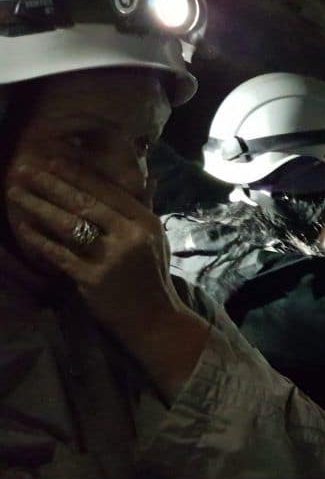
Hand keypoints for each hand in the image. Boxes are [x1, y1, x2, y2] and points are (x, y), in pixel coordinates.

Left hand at [5, 156, 207, 400]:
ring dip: (37, 205)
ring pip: (68, 224)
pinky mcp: (93, 280)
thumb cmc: (151, 276)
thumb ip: (145, 208)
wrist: (154, 319)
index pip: (107, 190)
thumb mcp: (155, 239)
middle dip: (50, 183)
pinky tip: (21, 227)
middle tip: (23, 168)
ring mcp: (112, 259)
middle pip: (85, 203)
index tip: (52, 159)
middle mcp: (131, 236)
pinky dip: (38, 239)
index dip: (77, 173)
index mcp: (146, 222)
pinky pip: (59, 254)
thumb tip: (148, 178)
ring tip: (14, 192)